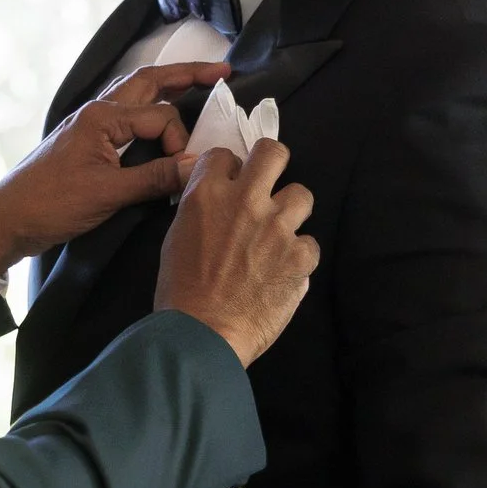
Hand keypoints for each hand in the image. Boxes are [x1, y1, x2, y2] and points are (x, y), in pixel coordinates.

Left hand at [0, 63, 229, 275]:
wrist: (7, 219)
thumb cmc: (51, 203)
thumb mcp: (108, 194)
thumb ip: (155, 178)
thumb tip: (198, 166)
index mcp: (102, 116)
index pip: (160, 116)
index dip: (179, 141)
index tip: (182, 171)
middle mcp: (97, 111)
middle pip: (148, 81)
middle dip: (185, 74)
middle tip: (221, 71)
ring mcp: (90, 124)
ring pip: (135, 94)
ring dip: (166, 86)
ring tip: (197, 82)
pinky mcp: (87, 142)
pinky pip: (126, 114)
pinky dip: (148, 109)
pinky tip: (159, 118)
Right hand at [154, 139, 319, 366]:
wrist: (202, 334)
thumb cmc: (180, 291)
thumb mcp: (177, 237)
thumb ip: (200, 209)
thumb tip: (218, 197)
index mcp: (207, 194)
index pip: (225, 155)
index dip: (230, 170)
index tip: (231, 185)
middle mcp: (245, 200)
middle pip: (274, 153)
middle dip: (271, 165)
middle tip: (267, 187)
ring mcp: (277, 226)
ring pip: (301, 194)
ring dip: (291, 213)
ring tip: (280, 234)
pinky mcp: (300, 255)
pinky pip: (310, 243)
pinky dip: (299, 256)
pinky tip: (285, 271)